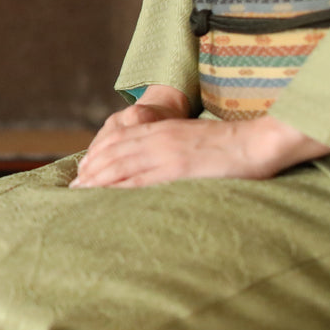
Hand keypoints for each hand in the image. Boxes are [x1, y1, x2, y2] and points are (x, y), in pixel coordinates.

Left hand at [71, 111, 329, 188]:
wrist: (256, 142)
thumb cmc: (230, 145)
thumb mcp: (192, 137)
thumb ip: (171, 145)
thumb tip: (160, 164)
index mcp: (162, 130)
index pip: (118, 141)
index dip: (97, 156)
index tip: (83, 170)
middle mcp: (158, 139)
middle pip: (112, 154)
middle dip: (90, 171)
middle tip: (73, 188)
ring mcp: (165, 154)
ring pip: (120, 166)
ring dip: (96, 181)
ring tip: (80, 195)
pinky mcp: (176, 170)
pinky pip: (140, 181)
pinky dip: (119, 189)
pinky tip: (106, 199)